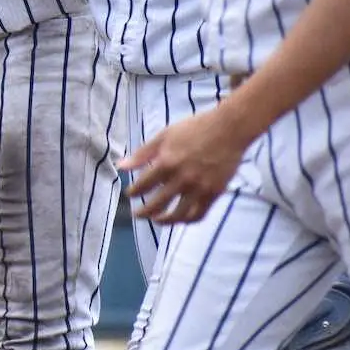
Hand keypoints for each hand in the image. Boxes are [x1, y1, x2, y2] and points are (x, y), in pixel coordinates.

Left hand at [121, 107, 248, 223]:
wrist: (228, 129)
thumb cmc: (193, 129)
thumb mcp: (164, 136)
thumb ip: (142, 154)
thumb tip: (121, 166)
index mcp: (166, 163)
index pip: (143, 185)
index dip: (134, 192)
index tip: (129, 194)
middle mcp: (182, 179)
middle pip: (157, 204)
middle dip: (144, 212)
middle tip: (136, 214)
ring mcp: (199, 188)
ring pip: (178, 214)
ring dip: (164, 221)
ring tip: (156, 220)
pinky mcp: (214, 193)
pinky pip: (199, 214)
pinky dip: (187, 220)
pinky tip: (180, 219)